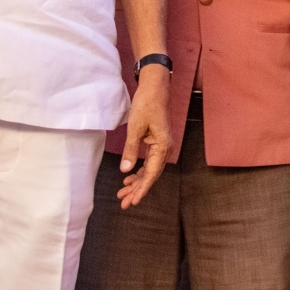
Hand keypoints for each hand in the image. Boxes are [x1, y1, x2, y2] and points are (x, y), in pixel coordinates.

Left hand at [117, 69, 169, 208]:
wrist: (155, 87)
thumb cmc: (147, 104)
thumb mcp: (135, 128)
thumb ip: (131, 150)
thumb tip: (126, 171)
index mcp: (163, 146)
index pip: (152, 173)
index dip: (141, 189)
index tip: (132, 201)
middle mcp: (165, 148)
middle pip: (151, 175)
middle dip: (137, 189)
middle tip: (124, 202)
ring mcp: (161, 145)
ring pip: (150, 169)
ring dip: (137, 181)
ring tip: (124, 192)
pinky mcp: (156, 141)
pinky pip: (149, 161)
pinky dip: (140, 171)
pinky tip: (130, 177)